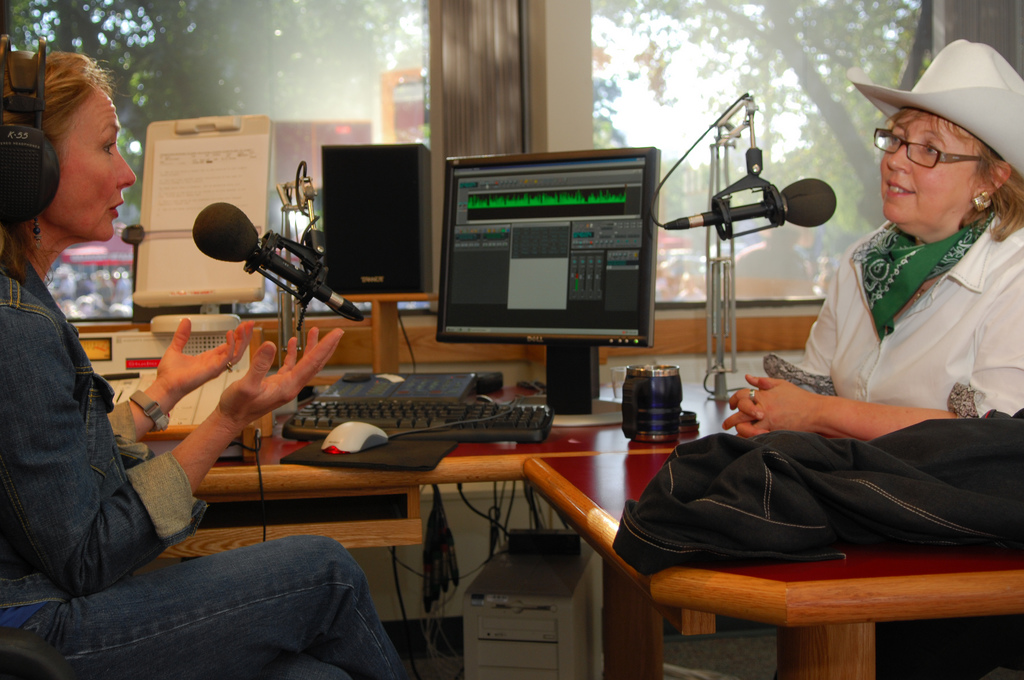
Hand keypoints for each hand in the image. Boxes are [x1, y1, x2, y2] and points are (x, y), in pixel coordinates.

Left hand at [150, 318, 254, 406]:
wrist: (165, 385)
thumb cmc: (169, 375)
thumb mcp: (176, 348)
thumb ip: (182, 335)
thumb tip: (185, 322)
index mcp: (208, 359)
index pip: (228, 346)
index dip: (236, 336)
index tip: (241, 326)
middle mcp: (215, 363)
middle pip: (236, 349)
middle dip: (244, 336)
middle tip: (249, 324)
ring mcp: (216, 367)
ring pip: (236, 353)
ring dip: (242, 340)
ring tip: (245, 327)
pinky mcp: (213, 369)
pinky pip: (227, 356)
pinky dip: (231, 345)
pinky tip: (230, 334)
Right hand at [217, 327, 342, 428]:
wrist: (230, 419)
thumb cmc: (237, 407)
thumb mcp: (247, 384)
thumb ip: (260, 364)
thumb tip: (271, 345)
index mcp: (288, 387)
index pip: (312, 363)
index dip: (325, 347)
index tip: (336, 334)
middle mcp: (291, 386)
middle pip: (315, 364)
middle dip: (326, 347)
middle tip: (336, 333)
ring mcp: (285, 385)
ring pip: (305, 364)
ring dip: (312, 348)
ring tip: (314, 332)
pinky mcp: (277, 383)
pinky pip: (291, 366)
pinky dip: (294, 353)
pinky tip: (293, 343)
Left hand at [722, 374, 823, 436]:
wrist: (816, 412)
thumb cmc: (800, 399)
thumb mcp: (781, 384)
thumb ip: (763, 381)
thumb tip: (748, 377)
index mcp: (764, 395)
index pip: (740, 395)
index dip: (733, 400)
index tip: (732, 405)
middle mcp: (764, 408)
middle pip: (739, 414)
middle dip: (730, 420)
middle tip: (726, 424)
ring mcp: (768, 421)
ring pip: (745, 428)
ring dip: (738, 430)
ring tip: (736, 432)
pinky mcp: (774, 432)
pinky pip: (756, 437)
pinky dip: (749, 439)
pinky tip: (747, 439)